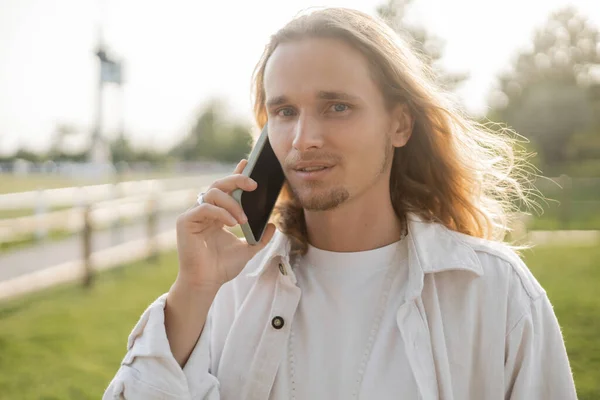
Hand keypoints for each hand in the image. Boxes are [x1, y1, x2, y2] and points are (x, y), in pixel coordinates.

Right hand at [174, 160, 275, 290]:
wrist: (207, 282)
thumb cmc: (222, 266)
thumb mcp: (248, 250)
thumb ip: (260, 238)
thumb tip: (273, 225)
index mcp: (218, 213)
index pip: (227, 188)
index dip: (236, 173)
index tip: (248, 162)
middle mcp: (205, 210)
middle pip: (219, 184)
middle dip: (237, 180)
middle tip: (253, 185)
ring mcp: (194, 214)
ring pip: (212, 193)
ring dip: (231, 203)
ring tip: (243, 219)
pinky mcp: (185, 221)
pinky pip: (204, 207)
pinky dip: (220, 212)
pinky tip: (232, 222)